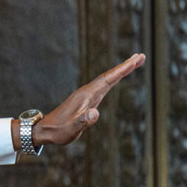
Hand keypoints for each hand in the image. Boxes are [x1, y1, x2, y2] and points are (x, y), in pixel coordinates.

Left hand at [25, 53, 145, 147]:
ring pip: (107, 79)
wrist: (44, 130)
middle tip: (141, 56)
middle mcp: (87, 92)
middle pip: (109, 75)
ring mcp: (87, 95)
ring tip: (134, 63)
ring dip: (120, 71)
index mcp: (86, 95)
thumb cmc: (58, 130)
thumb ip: (83, 121)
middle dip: (125, 66)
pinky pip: (103, 86)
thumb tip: (95, 113)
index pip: (108, 79)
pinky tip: (117, 78)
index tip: (136, 60)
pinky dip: (113, 79)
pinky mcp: (86, 100)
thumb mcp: (72, 128)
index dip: (123, 69)